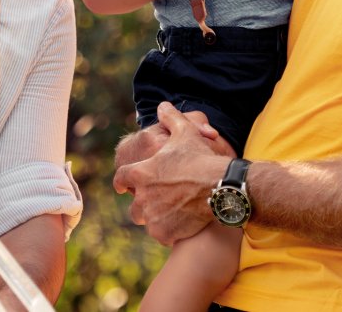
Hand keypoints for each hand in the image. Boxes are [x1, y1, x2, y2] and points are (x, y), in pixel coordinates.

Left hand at [112, 102, 230, 244]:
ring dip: (154, 218)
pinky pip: (162, 234)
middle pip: (134, 206)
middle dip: (142, 204)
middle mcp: (142, 197)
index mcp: (141, 173)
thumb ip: (171, 118)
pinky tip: (180, 225)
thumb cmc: (201, 158)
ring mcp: (153, 217)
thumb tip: (162, 106)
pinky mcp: (165, 232)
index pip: (121, 178)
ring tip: (168, 214)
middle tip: (155, 202)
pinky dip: (169, 231)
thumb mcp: (186, 132)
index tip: (122, 187)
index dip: (121, 181)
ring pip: (147, 221)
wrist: (220, 187)